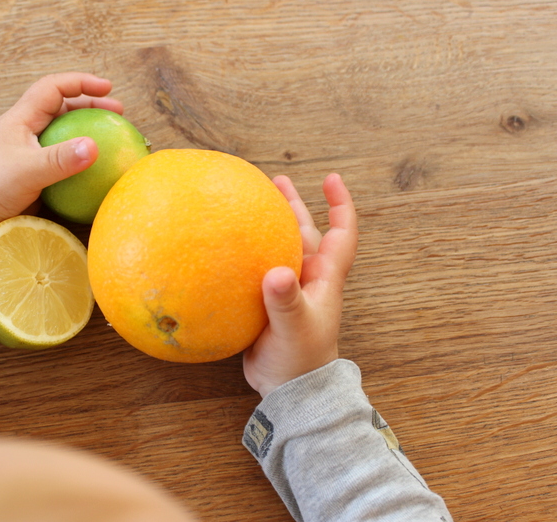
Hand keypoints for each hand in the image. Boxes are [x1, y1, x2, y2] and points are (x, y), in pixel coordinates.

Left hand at [0, 72, 122, 254]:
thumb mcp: (27, 171)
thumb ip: (60, 160)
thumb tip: (93, 147)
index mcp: (22, 118)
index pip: (54, 88)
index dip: (81, 82)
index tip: (107, 86)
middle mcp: (27, 129)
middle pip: (63, 105)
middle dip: (91, 103)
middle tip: (117, 112)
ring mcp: (30, 149)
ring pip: (63, 129)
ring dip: (87, 128)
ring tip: (111, 135)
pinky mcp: (33, 169)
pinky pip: (61, 154)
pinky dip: (79, 153)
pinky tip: (94, 166)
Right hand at [243, 174, 358, 397]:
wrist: (290, 391)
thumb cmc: (300, 360)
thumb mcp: (294, 329)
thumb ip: (286, 302)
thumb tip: (275, 273)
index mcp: (324, 279)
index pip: (341, 234)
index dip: (340, 205)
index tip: (330, 179)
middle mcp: (308, 279)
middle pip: (305, 233)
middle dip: (293, 206)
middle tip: (274, 181)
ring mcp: (289, 291)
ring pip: (281, 249)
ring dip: (270, 226)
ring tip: (253, 203)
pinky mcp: (268, 303)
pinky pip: (260, 270)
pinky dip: (248, 254)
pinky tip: (228, 248)